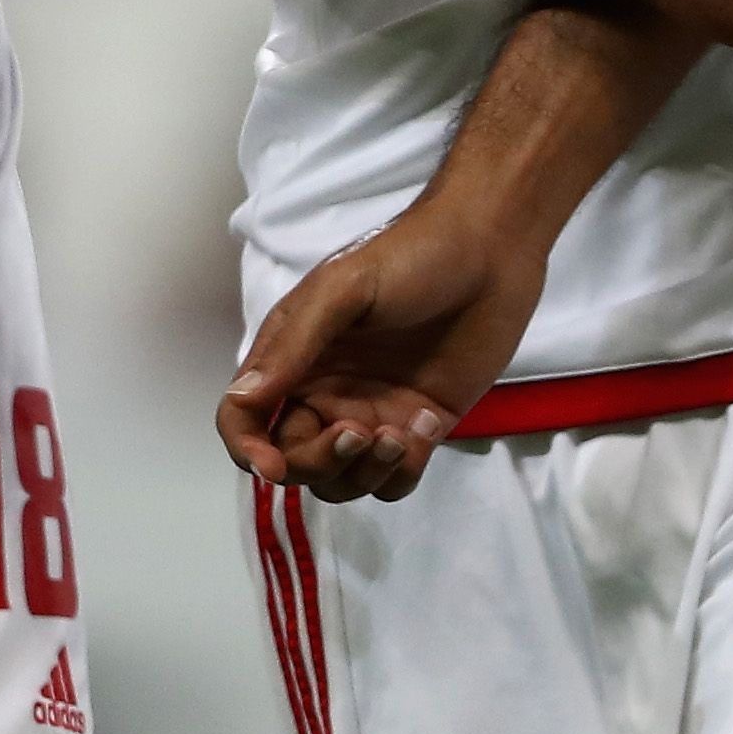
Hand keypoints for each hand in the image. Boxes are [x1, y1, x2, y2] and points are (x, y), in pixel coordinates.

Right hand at [216, 205, 542, 501]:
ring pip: (343, 481)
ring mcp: (372, 413)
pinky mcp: (417, 428)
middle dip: (319, 463)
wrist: (490, 252)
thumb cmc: (412, 258)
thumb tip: (242, 398)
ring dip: (364, 472)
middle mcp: (325, 392)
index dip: (247, 449)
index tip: (274, 467)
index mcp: (294, 357)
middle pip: (294, 461)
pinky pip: (394, 480)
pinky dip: (404, 469)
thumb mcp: (345, 289)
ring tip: (400, 434)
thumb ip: (293, 345)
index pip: (245, 417)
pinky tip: (427, 422)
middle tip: (359, 432)